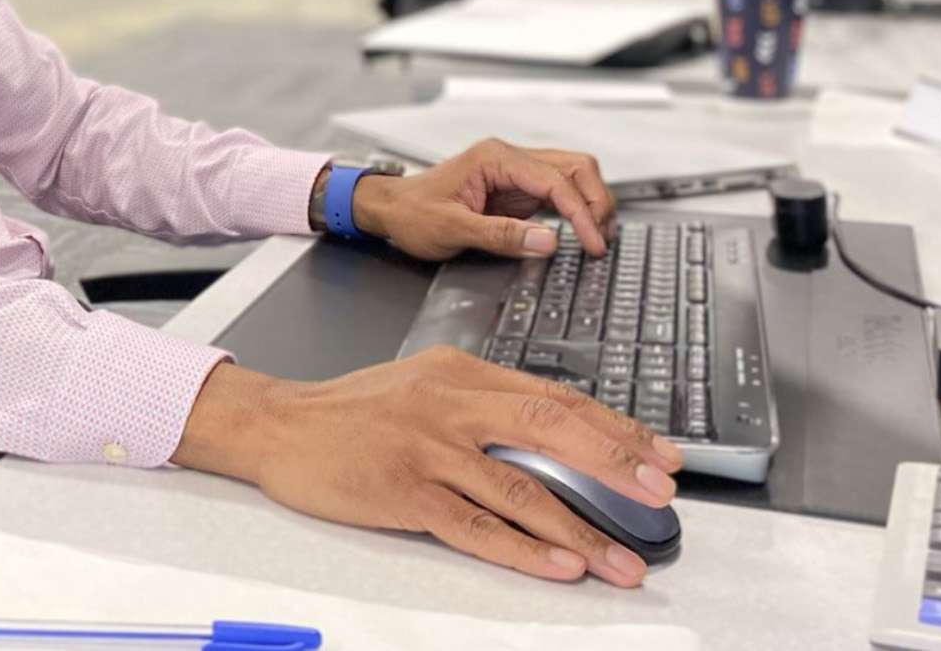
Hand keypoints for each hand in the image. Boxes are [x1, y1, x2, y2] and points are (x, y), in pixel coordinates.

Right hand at [174, 352, 683, 585]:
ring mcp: (427, 448)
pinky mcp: (402, 491)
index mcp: (463, 373)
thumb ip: (483, 404)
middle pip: (550, 429)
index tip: (660, 455)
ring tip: (622, 562)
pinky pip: (474, 526)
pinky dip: (522, 550)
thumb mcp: (424, 385)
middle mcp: (451, 404)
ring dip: (580, 531)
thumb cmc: (353, 411)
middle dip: (615, 465)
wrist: (279, 425)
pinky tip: (558, 568)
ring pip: (521, 489)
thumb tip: (555, 435)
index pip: (556, 398)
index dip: (615, 429)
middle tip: (660, 495)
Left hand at [349, 139, 615, 259]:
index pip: (555, 180)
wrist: (390, 209)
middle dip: (596, 201)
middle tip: (602, 239)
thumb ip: (501, 235)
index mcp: (495, 158)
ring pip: (571, 176)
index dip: (581, 213)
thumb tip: (548, 242)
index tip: (592, 243)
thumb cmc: (412, 213)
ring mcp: (515, 173)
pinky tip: (583, 232)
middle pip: (574, 167)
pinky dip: (576, 210)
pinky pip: (557, 193)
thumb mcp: (452, 229)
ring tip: (599, 237)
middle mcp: (509, 158)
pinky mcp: (516, 190)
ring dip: (591, 203)